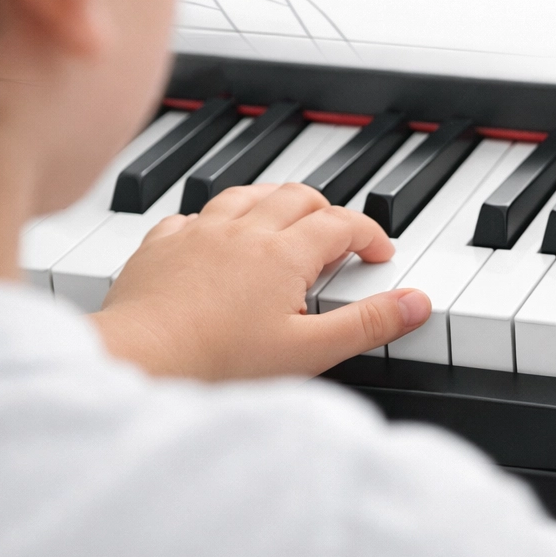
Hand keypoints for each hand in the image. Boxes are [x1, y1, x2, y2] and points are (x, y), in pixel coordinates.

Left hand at [91, 183, 431, 379]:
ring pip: (246, 194)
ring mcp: (198, 233)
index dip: (369, 234)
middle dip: (326, 210)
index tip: (379, 253)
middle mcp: (243, 231)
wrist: (139, 361)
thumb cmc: (218, 363)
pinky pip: (194, 214)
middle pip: (297, 197)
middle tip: (339, 238)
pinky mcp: (161, 246)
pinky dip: (216, 220)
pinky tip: (215, 237)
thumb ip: (367, 325)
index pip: (341, 224)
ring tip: (285, 222)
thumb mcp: (309, 352)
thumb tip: (416, 303)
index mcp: (284, 253)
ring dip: (274, 202)